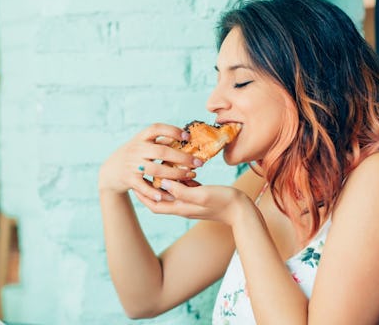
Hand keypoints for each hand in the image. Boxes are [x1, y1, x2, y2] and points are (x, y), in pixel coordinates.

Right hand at [98, 123, 203, 200]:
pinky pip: (144, 187)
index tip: (187, 136)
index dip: (172, 130)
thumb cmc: (134, 155)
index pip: (156, 128)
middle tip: (199, 163)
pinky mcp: (129, 180)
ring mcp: (132, 165)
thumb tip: (185, 136)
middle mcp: (136, 149)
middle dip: (182, 158)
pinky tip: (169, 195)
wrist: (110, 171)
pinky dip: (155, 192)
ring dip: (175, 174)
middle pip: (161, 152)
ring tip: (190, 176)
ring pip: (156, 170)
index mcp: (141, 138)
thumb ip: (161, 140)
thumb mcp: (143, 144)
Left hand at [134, 179, 254, 225]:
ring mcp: (193, 202)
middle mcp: (184, 207)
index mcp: (181, 208)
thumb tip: (163, 183)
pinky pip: (185, 188)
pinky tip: (181, 168)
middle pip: (160, 199)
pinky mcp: (201, 197)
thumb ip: (181, 190)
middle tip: (143, 173)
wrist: (243, 211)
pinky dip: (180, 179)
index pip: (154, 205)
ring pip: (173, 192)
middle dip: (150, 187)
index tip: (135, 182)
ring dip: (165, 181)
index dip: (142, 195)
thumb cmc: (224, 202)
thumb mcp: (201, 194)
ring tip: (159, 167)